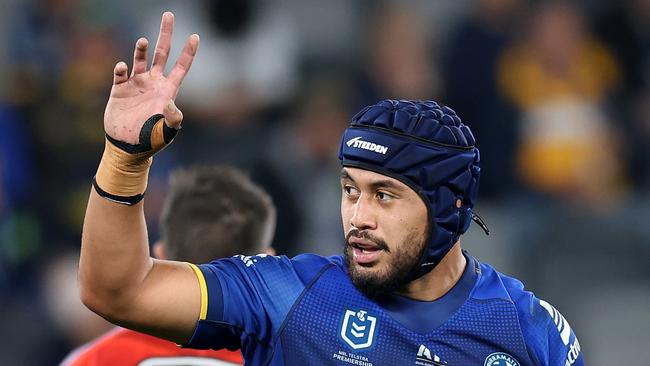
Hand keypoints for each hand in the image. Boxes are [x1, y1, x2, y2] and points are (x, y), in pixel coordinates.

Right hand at [104, 12, 198, 144]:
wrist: (129, 148)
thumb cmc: (152, 141)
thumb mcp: (167, 132)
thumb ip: (173, 119)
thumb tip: (172, 105)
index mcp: (168, 90)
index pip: (181, 67)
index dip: (188, 52)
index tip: (196, 36)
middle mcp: (153, 83)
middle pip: (162, 53)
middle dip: (166, 34)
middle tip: (169, 14)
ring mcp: (136, 84)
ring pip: (140, 59)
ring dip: (140, 49)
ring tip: (142, 41)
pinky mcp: (119, 90)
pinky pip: (120, 74)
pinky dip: (121, 68)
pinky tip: (123, 67)